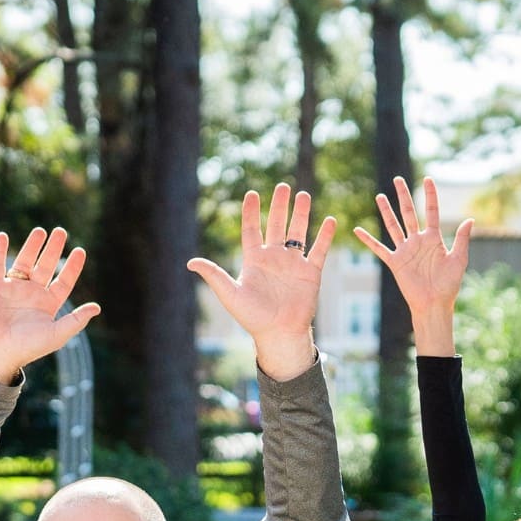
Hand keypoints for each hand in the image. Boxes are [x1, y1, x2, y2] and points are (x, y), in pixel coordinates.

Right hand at [0, 228, 99, 384]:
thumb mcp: (56, 335)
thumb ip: (75, 321)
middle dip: (54, 249)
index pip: (64, 281)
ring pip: (25, 261)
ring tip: (40, 231)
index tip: (80, 250)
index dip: (72, 267)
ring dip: (32, 246)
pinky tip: (3, 236)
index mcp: (48, 304)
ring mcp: (13, 288)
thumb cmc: (27, 347)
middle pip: (46, 266)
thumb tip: (97, 307)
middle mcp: (32, 293)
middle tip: (61, 231)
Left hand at [189, 184, 335, 379]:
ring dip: (301, 214)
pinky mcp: (311, 273)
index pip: (252, 229)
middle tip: (283, 186)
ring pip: (298, 233)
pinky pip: (319, 250)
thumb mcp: (230, 294)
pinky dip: (325, 236)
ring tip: (304, 195)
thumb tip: (190, 262)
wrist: (279, 334)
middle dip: (280, 205)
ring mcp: (294, 264)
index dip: (251, 212)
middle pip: (277, 225)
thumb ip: (214, 275)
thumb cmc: (253, 317)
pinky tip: (330, 221)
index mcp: (255, 260)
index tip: (252, 193)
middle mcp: (274, 258)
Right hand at [352, 176, 470, 354]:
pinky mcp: (395, 262)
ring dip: (386, 211)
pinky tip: (358, 230)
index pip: (431, 211)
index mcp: (433, 238)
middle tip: (398, 179)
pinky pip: (379, 249)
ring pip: (393, 226)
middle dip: (403, 196)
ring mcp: (405, 251)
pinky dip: (368, 240)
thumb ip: (462, 239)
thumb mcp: (459, 259)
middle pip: (408, 213)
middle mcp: (417, 241)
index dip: (430, 195)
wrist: (434, 304)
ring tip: (380, 196)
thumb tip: (470, 219)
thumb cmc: (449, 285)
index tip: (428, 179)